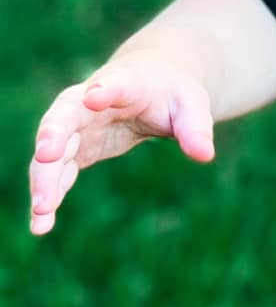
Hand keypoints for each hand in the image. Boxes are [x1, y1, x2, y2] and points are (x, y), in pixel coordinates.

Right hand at [29, 51, 216, 235]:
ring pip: (53, 151)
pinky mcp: (76, 150)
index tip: (94, 97)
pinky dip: (49, 194)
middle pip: (65, 117)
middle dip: (54, 136)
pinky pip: (57, 173)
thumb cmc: (172, 93)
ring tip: (41, 211)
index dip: (104, 90)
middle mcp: (88, 102)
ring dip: (44, 178)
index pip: (113, 84)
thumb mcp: (192, 105)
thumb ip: (196, 127)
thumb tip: (205, 155)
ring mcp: (77, 127)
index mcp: (125, 83)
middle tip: (47, 157)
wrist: (152, 85)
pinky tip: (41, 224)